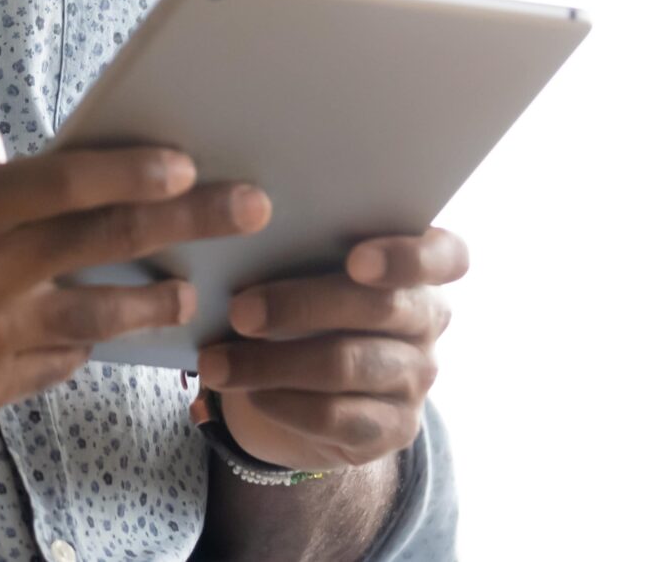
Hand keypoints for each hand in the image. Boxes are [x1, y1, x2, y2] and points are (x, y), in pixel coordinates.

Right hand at [0, 116, 267, 422]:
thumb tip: (23, 155)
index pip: (69, 182)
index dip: (134, 171)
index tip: (188, 164)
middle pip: (107, 244)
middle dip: (189, 222)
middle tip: (251, 207)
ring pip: (99, 320)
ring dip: (154, 302)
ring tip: (191, 289)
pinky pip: (56, 363)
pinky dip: (82, 346)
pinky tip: (108, 330)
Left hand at [190, 226, 465, 472]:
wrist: (310, 384)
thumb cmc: (307, 301)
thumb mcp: (310, 268)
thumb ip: (302, 247)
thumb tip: (244, 234)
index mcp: (422, 267)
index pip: (447, 256)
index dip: (408, 257)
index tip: (356, 260)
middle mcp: (429, 320)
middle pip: (380, 309)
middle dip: (302, 307)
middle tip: (239, 311)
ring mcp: (416, 378)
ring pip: (348, 364)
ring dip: (273, 364)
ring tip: (216, 363)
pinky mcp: (393, 429)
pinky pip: (337, 417)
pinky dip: (284, 403)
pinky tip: (248, 394)